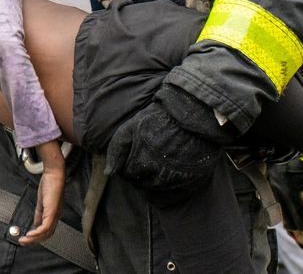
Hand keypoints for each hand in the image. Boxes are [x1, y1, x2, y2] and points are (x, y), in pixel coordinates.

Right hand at [20, 140, 64, 245]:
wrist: (54, 173)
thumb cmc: (50, 184)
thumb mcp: (42, 202)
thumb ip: (39, 214)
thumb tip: (35, 224)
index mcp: (54, 214)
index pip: (47, 230)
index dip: (37, 236)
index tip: (27, 238)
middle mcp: (56, 216)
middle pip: (47, 235)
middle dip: (34, 240)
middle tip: (23, 242)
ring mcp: (55, 214)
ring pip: (46, 233)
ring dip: (34, 239)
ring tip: (24, 240)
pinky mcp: (52, 211)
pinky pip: (45, 227)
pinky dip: (36, 232)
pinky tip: (29, 234)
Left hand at [105, 84, 230, 192]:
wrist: (193, 111)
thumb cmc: (159, 117)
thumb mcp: (131, 127)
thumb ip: (117, 150)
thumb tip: (108, 173)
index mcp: (141, 163)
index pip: (128, 176)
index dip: (129, 165)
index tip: (135, 155)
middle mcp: (159, 175)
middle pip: (144, 184)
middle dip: (143, 174)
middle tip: (149, 158)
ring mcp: (178, 179)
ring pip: (161, 189)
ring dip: (158, 179)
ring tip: (162, 161)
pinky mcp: (194, 179)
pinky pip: (180, 190)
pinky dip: (175, 183)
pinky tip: (175, 168)